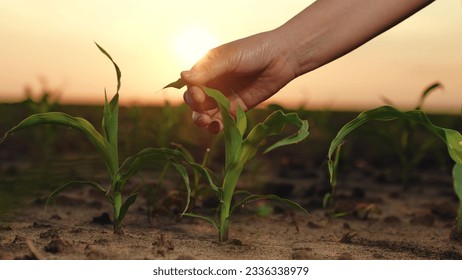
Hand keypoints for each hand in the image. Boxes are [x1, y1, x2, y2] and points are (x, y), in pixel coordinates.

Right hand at [181, 31, 296, 132]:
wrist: (281, 58)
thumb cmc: (253, 51)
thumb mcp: (229, 58)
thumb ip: (208, 70)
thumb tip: (182, 76)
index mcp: (206, 69)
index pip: (190, 85)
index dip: (191, 93)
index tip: (199, 95)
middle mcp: (213, 84)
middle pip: (195, 101)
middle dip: (195, 108)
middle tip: (202, 110)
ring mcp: (224, 98)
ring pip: (206, 113)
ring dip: (202, 120)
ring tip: (206, 122)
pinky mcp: (236, 109)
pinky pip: (222, 121)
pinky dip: (217, 126)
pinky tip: (216, 128)